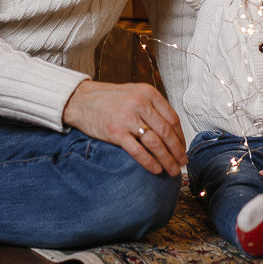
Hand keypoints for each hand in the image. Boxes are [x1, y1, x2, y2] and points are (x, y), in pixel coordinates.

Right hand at [62, 79, 186, 175]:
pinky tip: (156, 169)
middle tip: (182, 162)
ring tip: (173, 170)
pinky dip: (150, 162)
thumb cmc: (107, 99)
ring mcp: (128, 118)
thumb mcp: (133, 93)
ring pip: (156, 143)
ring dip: (167, 160)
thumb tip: (170, 129)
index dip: (180, 136)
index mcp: (148, 93)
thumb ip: (151, 106)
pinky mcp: (116, 132)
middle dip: (177, 151)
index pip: (172, 118)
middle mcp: (140, 104)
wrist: (80, 100)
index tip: (183, 148)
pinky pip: (138, 151)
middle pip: (167, 132)